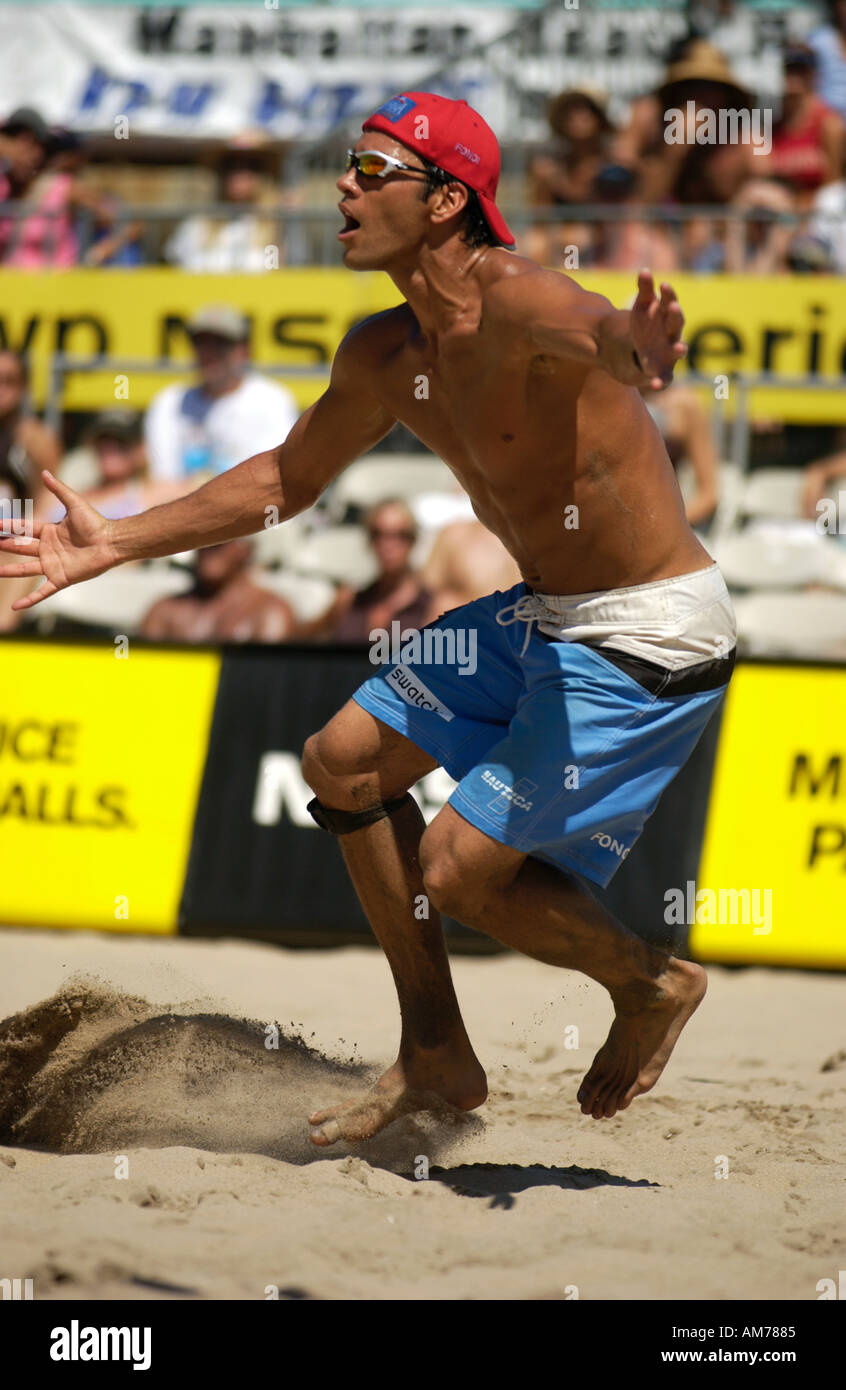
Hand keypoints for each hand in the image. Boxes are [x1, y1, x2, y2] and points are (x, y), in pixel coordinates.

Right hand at [0, 471, 118, 612]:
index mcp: (50, 532)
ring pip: (27, 569)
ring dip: (11, 571)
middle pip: (22, 548)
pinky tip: (16, 607)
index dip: (10, 526)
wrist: (111, 542)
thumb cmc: (96, 523)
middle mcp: (49, 549)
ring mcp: (54, 565)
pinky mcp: (61, 579)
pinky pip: (42, 591)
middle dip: (6, 546)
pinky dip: (30, 600)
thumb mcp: (74, 503)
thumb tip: (44, 472)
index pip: (25, 528)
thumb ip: (58, 490)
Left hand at [631, 270, 686, 388]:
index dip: (668, 295)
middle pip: (677, 324)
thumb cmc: (644, 325)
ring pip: (678, 351)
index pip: (671, 303)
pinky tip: (653, 385)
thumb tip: (644, 270)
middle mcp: (673, 334)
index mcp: (668, 317)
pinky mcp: (663, 372)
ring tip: (680, 347)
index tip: (663, 284)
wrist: (636, 351)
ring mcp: (670, 354)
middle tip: (675, 306)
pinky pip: (664, 379)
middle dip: (676, 316)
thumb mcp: (642, 308)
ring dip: (679, 349)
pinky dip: (659, 382)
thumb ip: (644, 290)